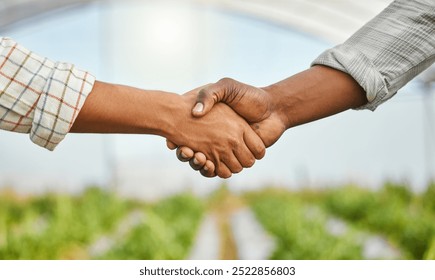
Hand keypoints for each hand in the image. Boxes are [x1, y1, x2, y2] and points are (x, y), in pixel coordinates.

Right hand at [167, 78, 287, 176]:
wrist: (274, 108)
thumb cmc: (250, 96)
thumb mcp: (226, 87)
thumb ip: (210, 94)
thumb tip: (195, 112)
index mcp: (212, 126)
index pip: (190, 137)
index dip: (184, 141)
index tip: (177, 141)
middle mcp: (219, 140)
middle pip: (197, 154)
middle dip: (190, 156)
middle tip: (185, 150)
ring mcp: (228, 151)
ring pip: (207, 164)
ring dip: (199, 164)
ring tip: (197, 155)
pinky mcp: (237, 159)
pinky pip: (220, 171)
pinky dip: (211, 171)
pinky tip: (206, 162)